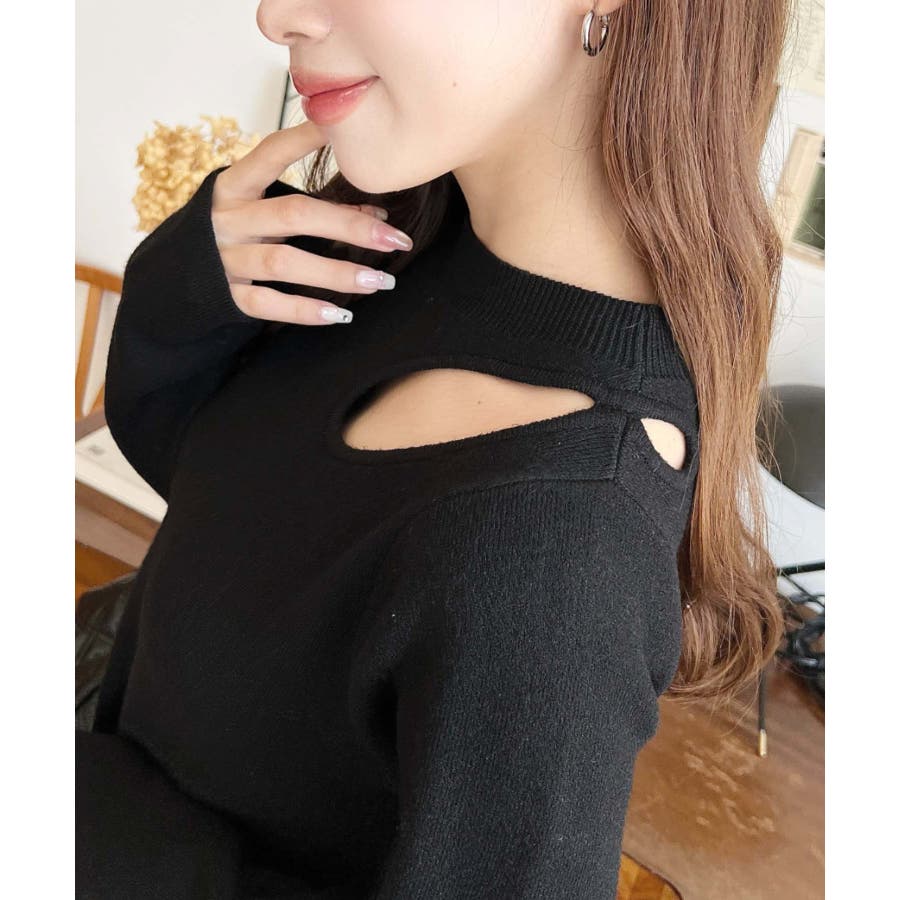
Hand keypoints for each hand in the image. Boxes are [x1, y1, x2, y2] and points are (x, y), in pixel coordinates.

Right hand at [210, 119, 413, 324]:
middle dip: (349, 226)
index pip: (271, 153)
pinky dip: (304, 310)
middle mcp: (228, 219)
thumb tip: (378, 216)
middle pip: (293, 214)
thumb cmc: (240, 233)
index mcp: (234, 186)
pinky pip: (267, 304)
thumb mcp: (264, 209)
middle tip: (395, 239)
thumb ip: (314, 208)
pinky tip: (338, 314)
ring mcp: (225, 258)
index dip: (304, 140)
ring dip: (336, 273)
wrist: (178, 276)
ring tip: (378, 281)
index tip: (345, 131)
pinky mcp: (227, 295)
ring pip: (284, 263)